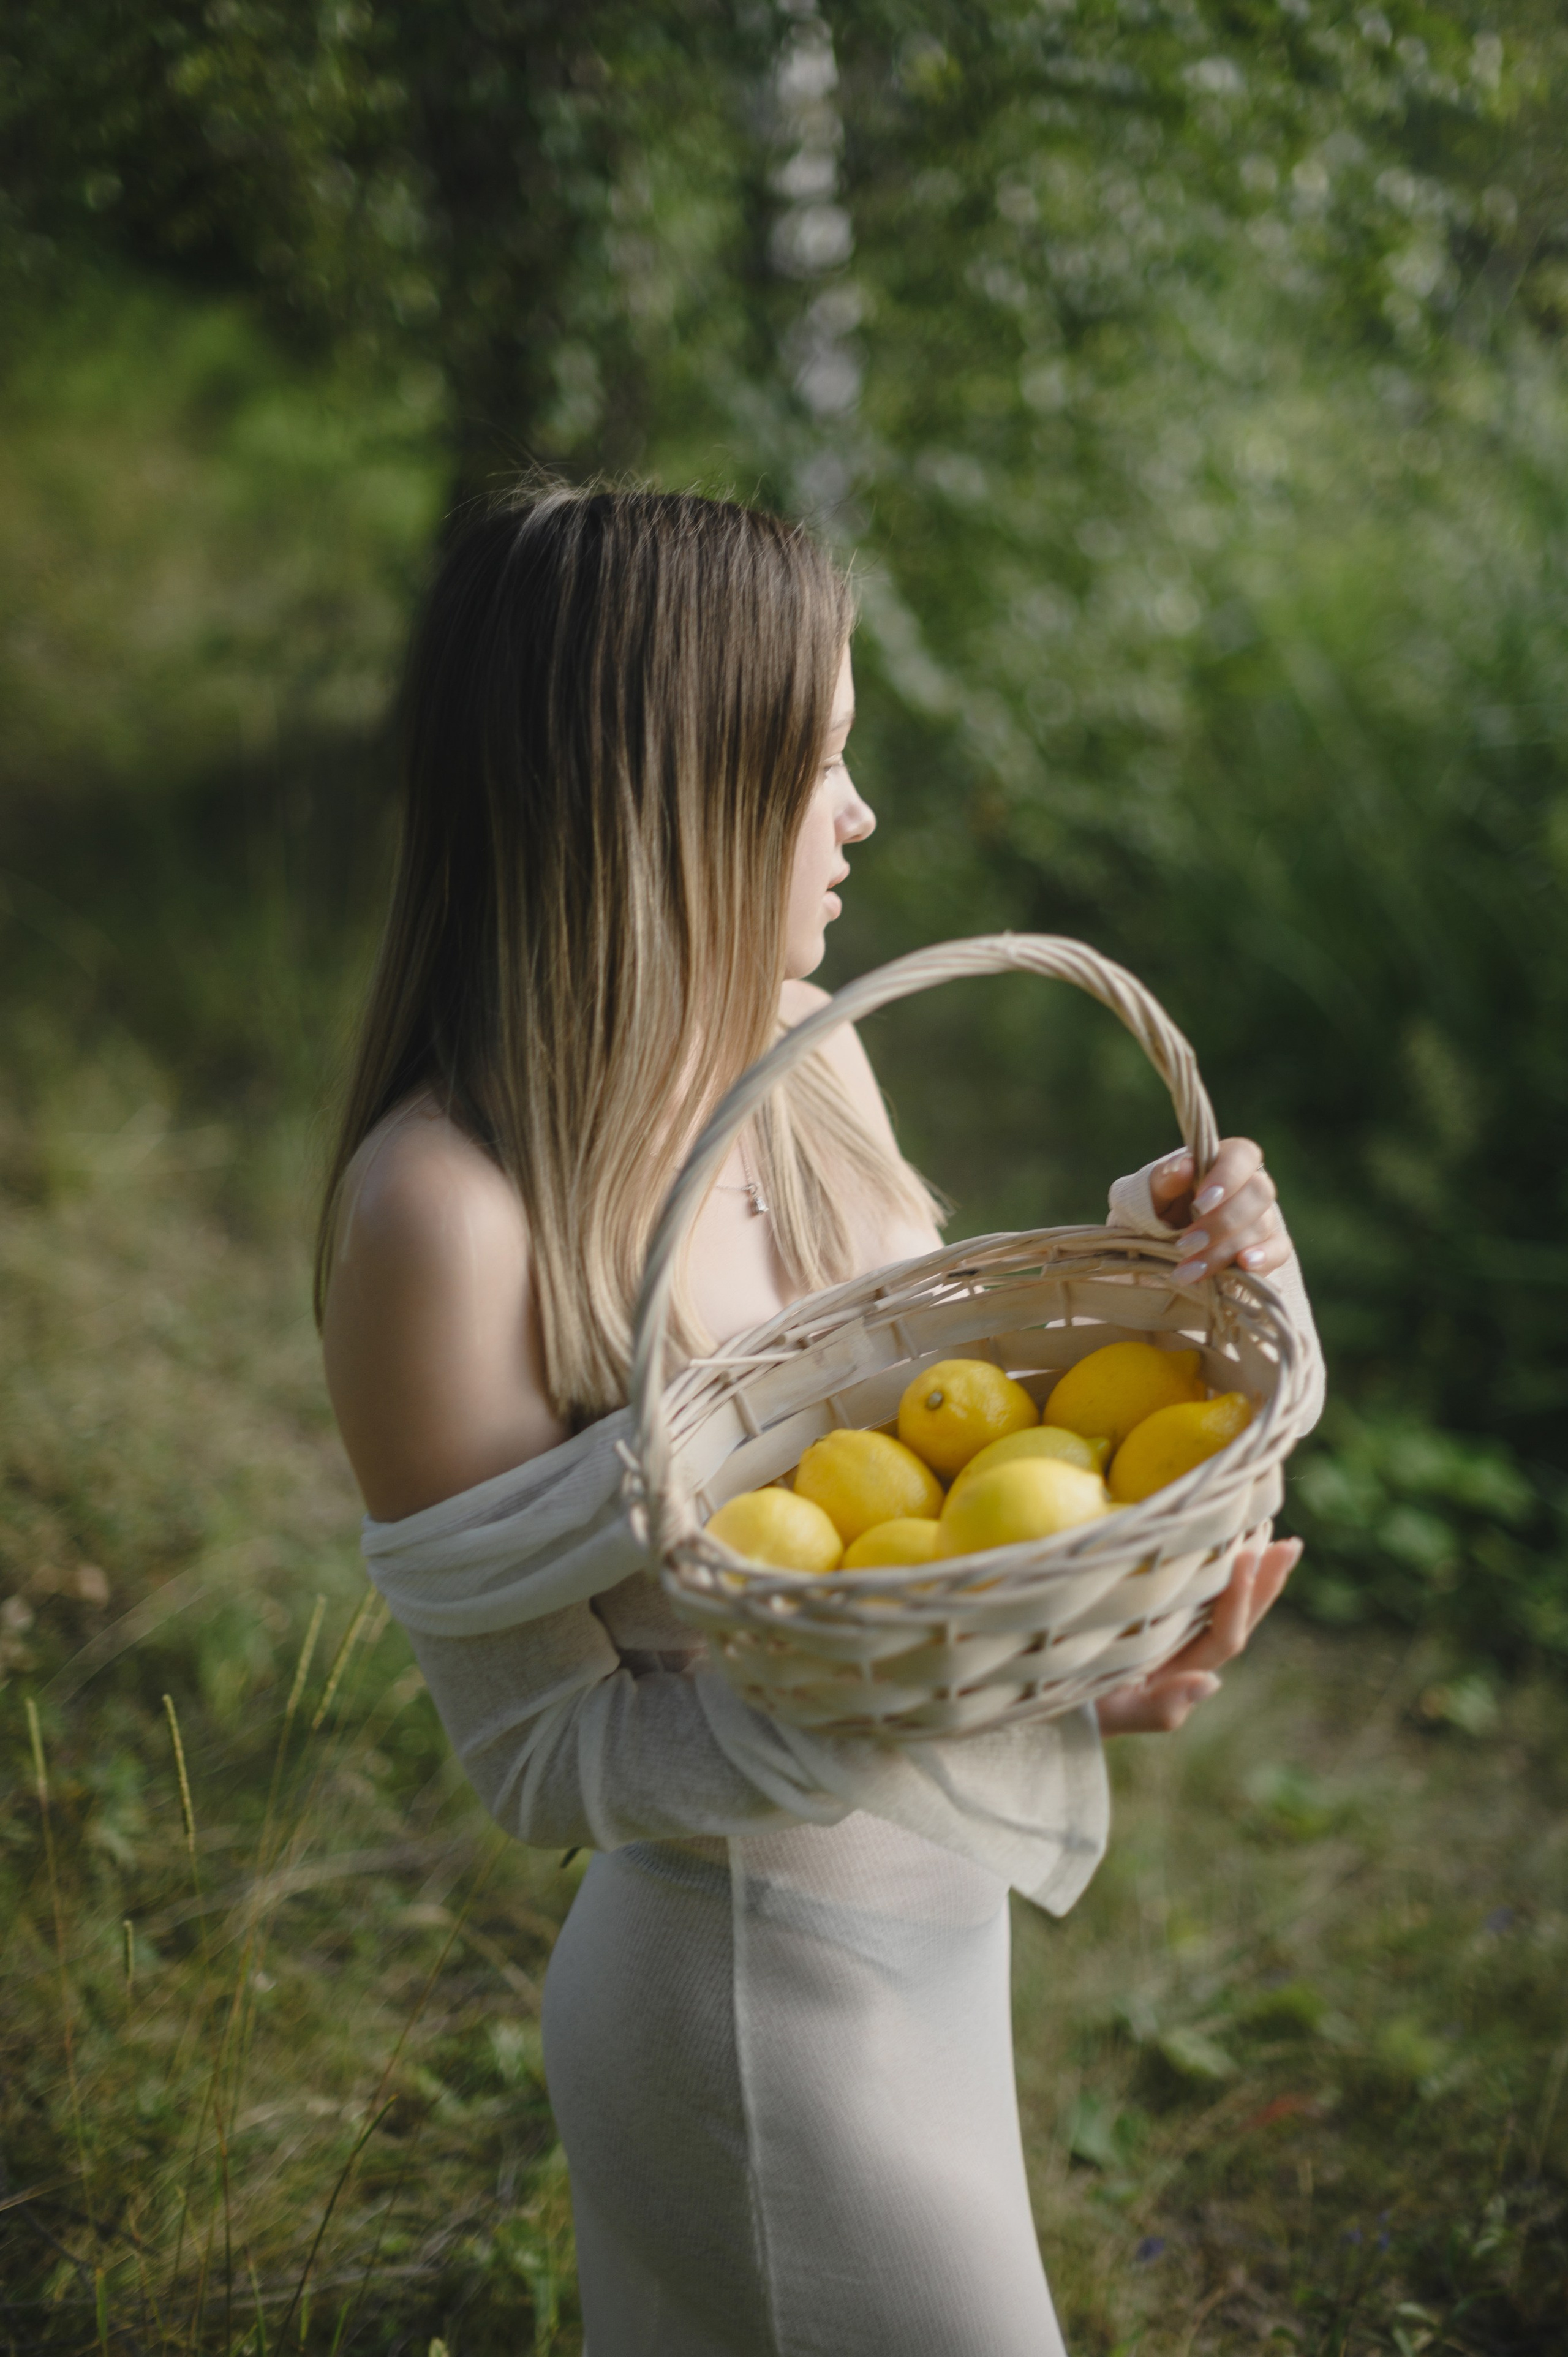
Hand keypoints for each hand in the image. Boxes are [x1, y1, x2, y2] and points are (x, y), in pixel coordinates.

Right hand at [1093, 1537, 1302, 1734]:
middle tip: (1290, 1545)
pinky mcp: (1150, 1614)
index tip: (1248, 1557)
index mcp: (1182, 1671)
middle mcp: (1184, 1651)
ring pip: (1221, 1604)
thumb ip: (1159, 1708)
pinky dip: (1213, 1567)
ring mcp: (1169, 1633)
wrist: (1049, 1704)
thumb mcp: (1113, 1713)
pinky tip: (1222, 1541)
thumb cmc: (1076, 1710)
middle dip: (1264, 1582)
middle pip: (1237, 1618)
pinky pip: (1193, 1592)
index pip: (1224, 1636)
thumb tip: (1213, 1684)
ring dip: (1249, 1572)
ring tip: (1272, 1536)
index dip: (1240, 1600)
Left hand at [1148, 1137, 1287, 1283]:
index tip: (1199, 1204)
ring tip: (1189, 1270)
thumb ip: (1166, 1178)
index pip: (1242, 1156)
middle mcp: (1252, 1185)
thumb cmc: (1164, 1205)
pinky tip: (1244, 1266)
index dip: (1226, 1178)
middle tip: (1185, 1245)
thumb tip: (1184, 1165)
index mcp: (1227, 1160)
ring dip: (1224, 1251)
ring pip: (1260, 1227)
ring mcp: (1265, 1216)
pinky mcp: (1271, 1245)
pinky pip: (1279, 1251)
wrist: (1166, 1240)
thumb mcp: (1156, 1191)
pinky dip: (1264, 1259)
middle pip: (1257, 1193)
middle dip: (1221, 1223)